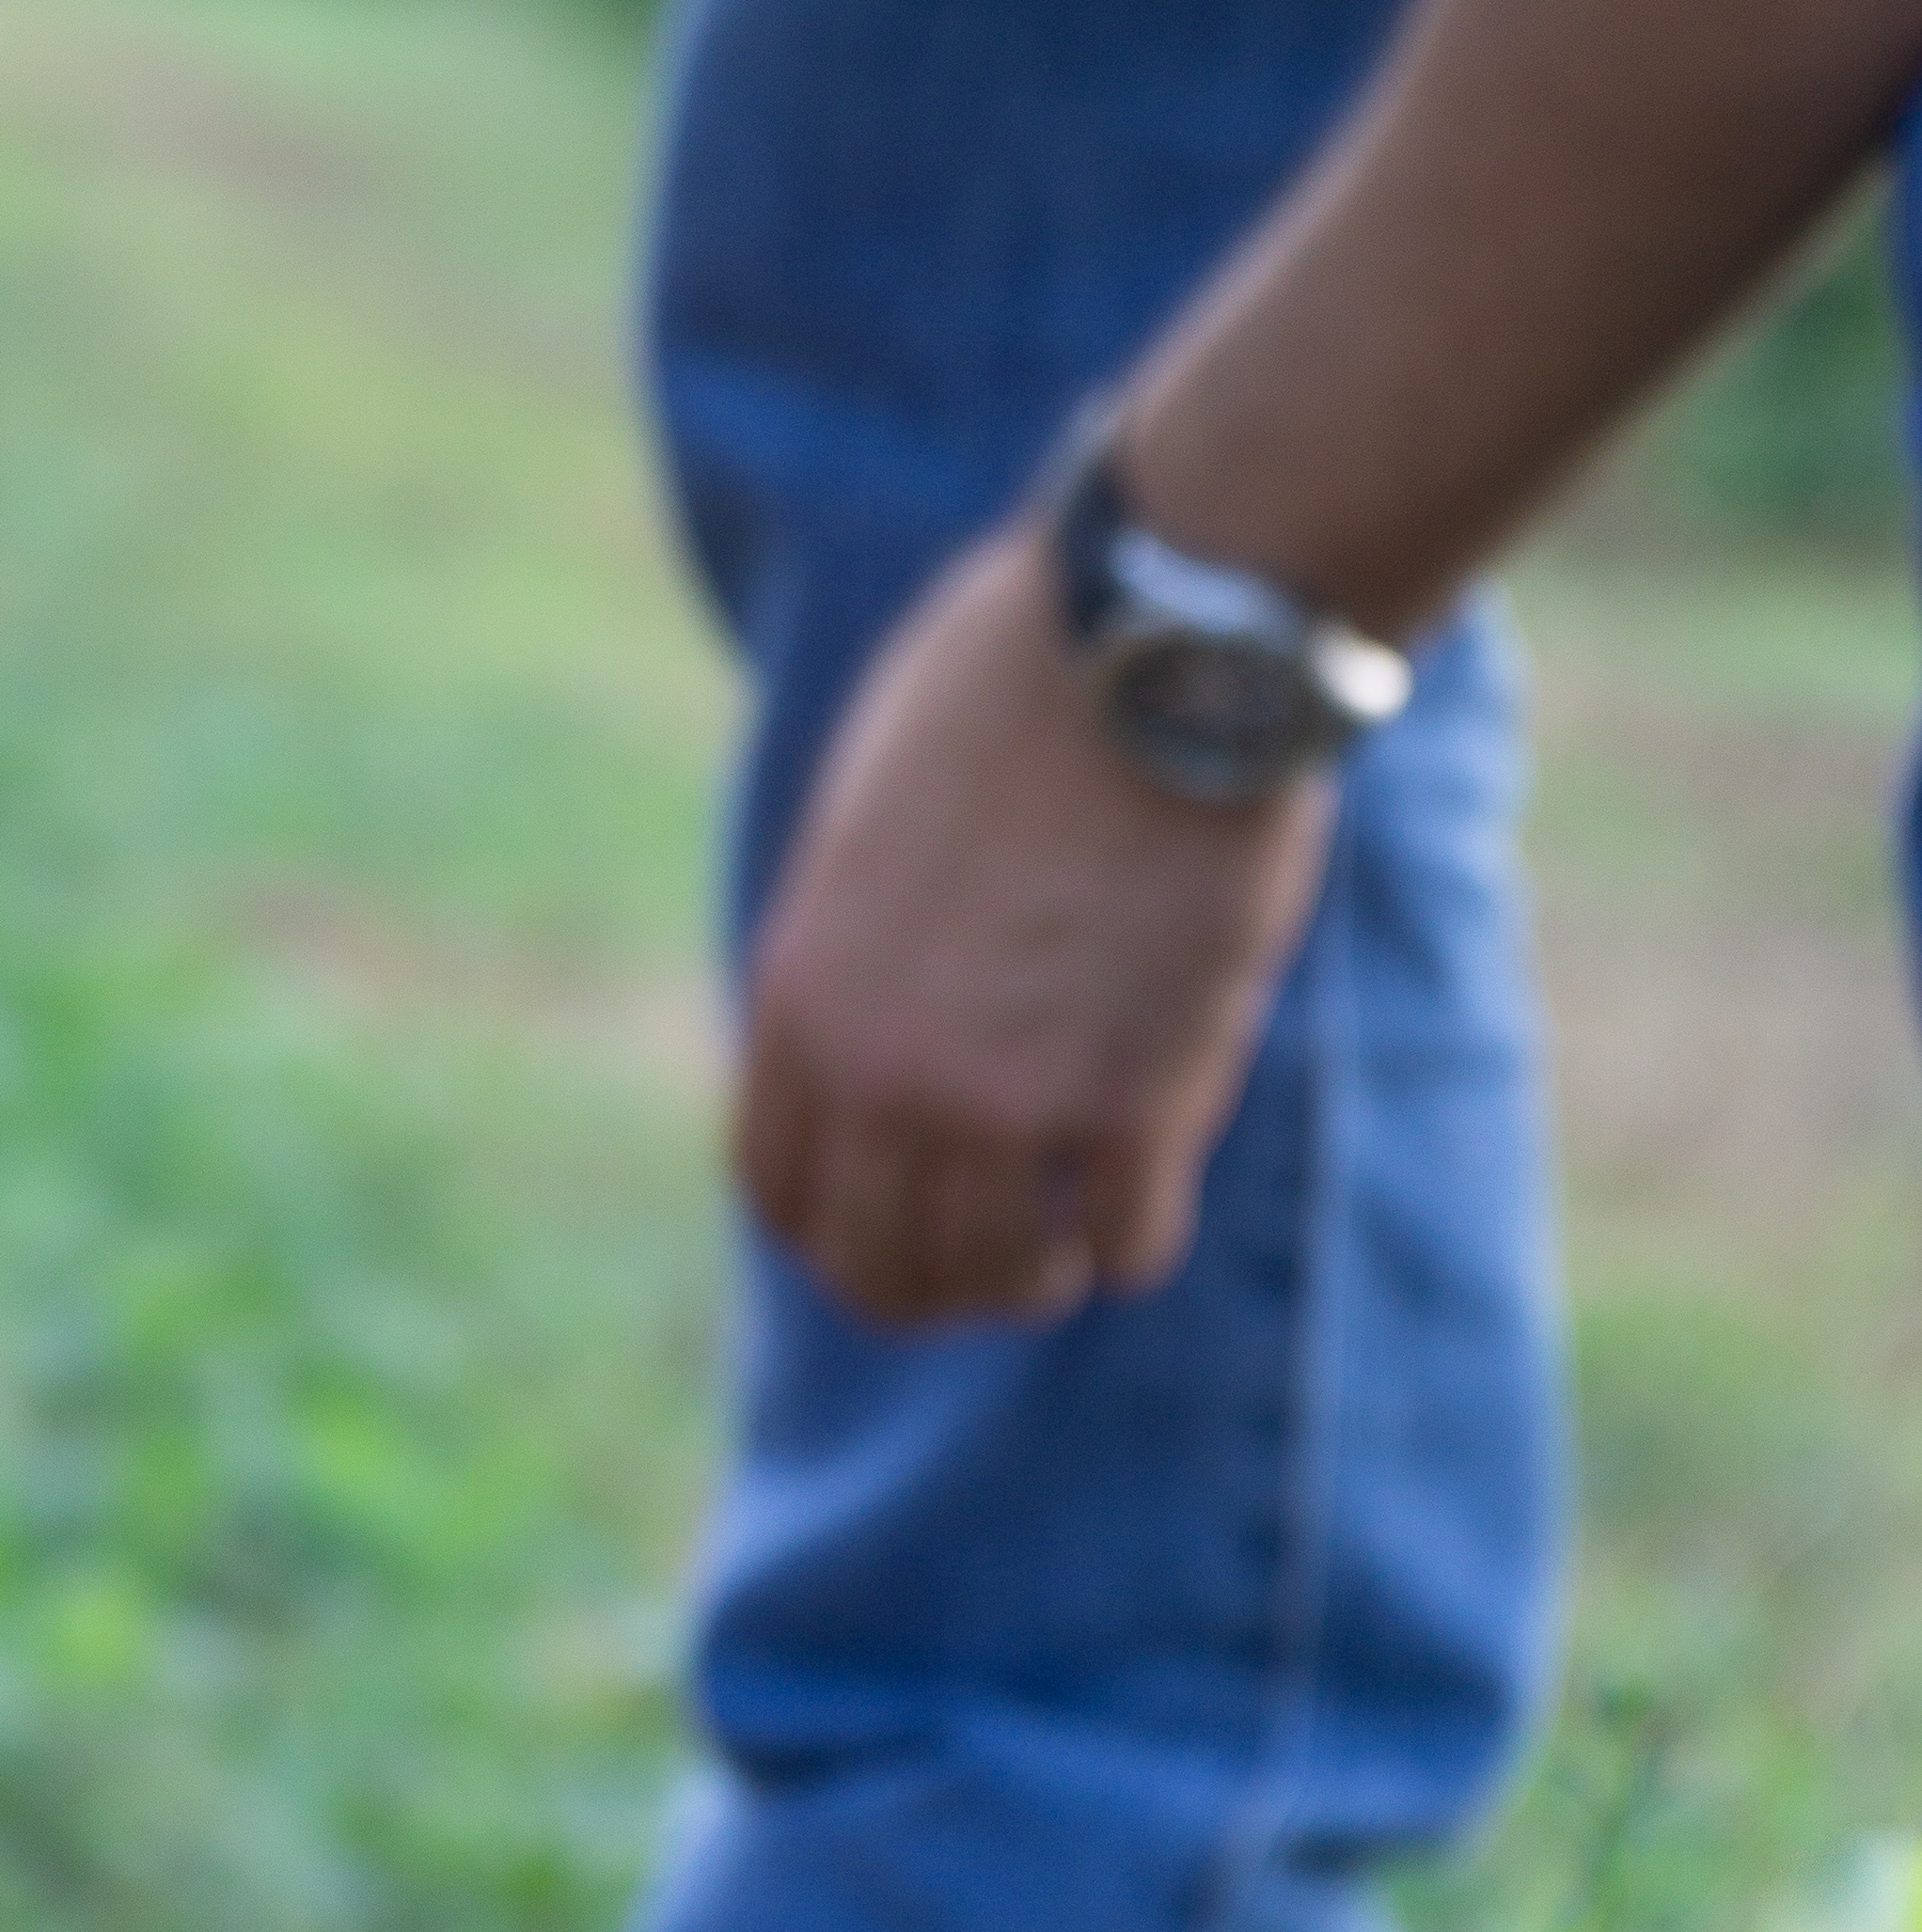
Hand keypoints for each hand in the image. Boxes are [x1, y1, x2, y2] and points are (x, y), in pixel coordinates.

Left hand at [734, 524, 1332, 1327]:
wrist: (1153, 645)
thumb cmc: (1017, 682)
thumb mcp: (867, 803)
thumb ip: (851, 924)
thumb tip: (856, 983)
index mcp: (802, 994)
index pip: (778, 1188)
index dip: (829, 1230)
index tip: (884, 1227)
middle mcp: (882, 1072)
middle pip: (875, 1264)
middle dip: (927, 1286)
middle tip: (989, 1267)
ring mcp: (1005, 1099)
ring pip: (997, 1278)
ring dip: (1030, 1279)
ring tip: (1063, 1256)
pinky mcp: (1135, 1102)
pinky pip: (1126, 1245)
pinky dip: (1133, 1241)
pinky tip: (1145, 1204)